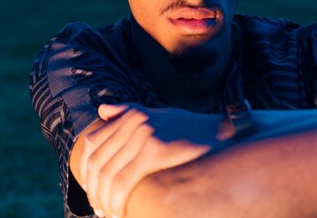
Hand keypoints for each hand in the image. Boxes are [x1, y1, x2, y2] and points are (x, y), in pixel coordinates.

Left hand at [79, 103, 228, 217]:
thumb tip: (102, 109)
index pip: (92, 145)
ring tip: (109, 215)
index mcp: (132, 116)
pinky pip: (125, 182)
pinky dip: (117, 201)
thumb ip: (130, 113)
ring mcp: (145, 134)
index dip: (86, 172)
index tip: (91, 192)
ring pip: (109, 175)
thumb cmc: (196, 132)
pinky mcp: (157, 150)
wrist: (230, 137)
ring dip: (104, 200)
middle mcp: (135, 121)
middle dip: (94, 191)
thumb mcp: (162, 117)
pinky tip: (120, 213)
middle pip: (98, 162)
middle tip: (99, 210)